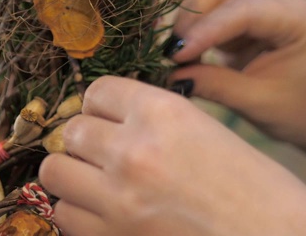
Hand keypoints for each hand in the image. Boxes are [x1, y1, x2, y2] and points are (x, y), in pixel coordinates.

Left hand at [39, 76, 305, 234]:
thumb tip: (104, 116)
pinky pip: (64, 214)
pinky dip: (76, 213)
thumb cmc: (250, 187)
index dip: (101, 107)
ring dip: (72, 175)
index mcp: (162, 112)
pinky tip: (102, 213)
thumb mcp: (203, 130)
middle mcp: (133, 149)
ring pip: (54, 170)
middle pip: (71, 130)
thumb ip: (150, 119)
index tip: (107, 119)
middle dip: (84, 142)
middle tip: (104, 155)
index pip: (97, 92)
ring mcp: (117, 196)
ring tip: (95, 183)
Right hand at [168, 0, 305, 160]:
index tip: (176, 54)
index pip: (244, 12)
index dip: (206, 30)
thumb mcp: (256, 102)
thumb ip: (214, 85)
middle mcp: (280, 2)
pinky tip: (185, 50)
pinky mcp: (245, 18)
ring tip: (179, 53)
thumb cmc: (298, 110)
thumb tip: (170, 76)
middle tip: (174, 50)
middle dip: (195, 17)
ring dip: (191, 21)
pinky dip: (193, 27)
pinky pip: (210, 11)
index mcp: (296, 20)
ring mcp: (262, 6)